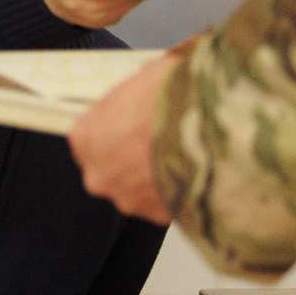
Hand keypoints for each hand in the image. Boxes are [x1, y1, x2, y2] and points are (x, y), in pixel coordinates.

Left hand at [69, 50, 179, 225]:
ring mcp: (127, 198)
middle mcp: (99, 174)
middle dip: (135, 160)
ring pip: (139, 190)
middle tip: (162, 144)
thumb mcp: (145, 79)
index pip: (90, 141)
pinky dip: (180, 193)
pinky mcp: (158, 215)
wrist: (209, 126)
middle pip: (113, 170)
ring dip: (158, 178)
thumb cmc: (173, 98)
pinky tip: (196, 172)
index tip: (133, 130)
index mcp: (86, 137)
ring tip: (185, 156)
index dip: (117, 134)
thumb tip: (146, 92)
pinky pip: (167, 204)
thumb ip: (134, 99)